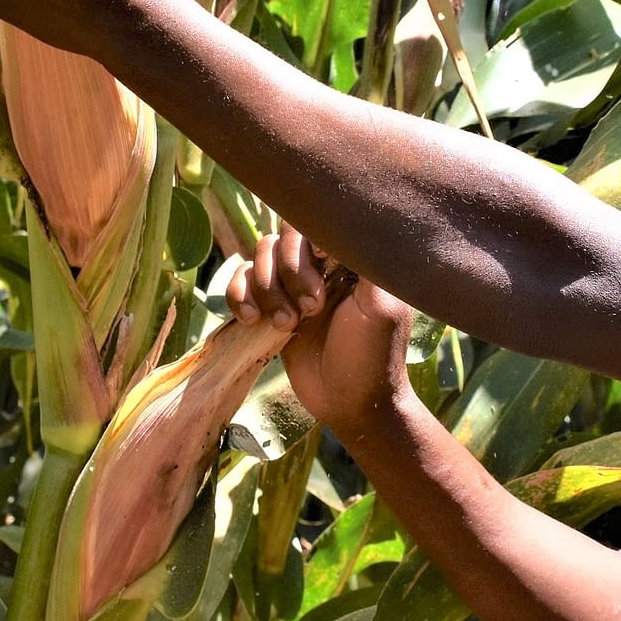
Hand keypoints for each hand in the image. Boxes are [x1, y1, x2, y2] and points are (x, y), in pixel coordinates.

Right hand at [226, 229, 416, 437]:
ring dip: (266, 289)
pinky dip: (239, 296)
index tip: (323, 261)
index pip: (317, 222)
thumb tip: (353, 219)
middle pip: (283, 236)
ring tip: (287, 324)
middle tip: (311, 308)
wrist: (349, 402)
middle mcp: (319, 266)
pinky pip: (240, 283)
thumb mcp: (380, 305)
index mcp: (347, 257)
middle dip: (289, 270)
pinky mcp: (268, 308)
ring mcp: (291, 286)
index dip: (311, 238)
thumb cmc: (371, 354)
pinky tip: (252, 321)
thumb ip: (368, 261)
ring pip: (259, 256)